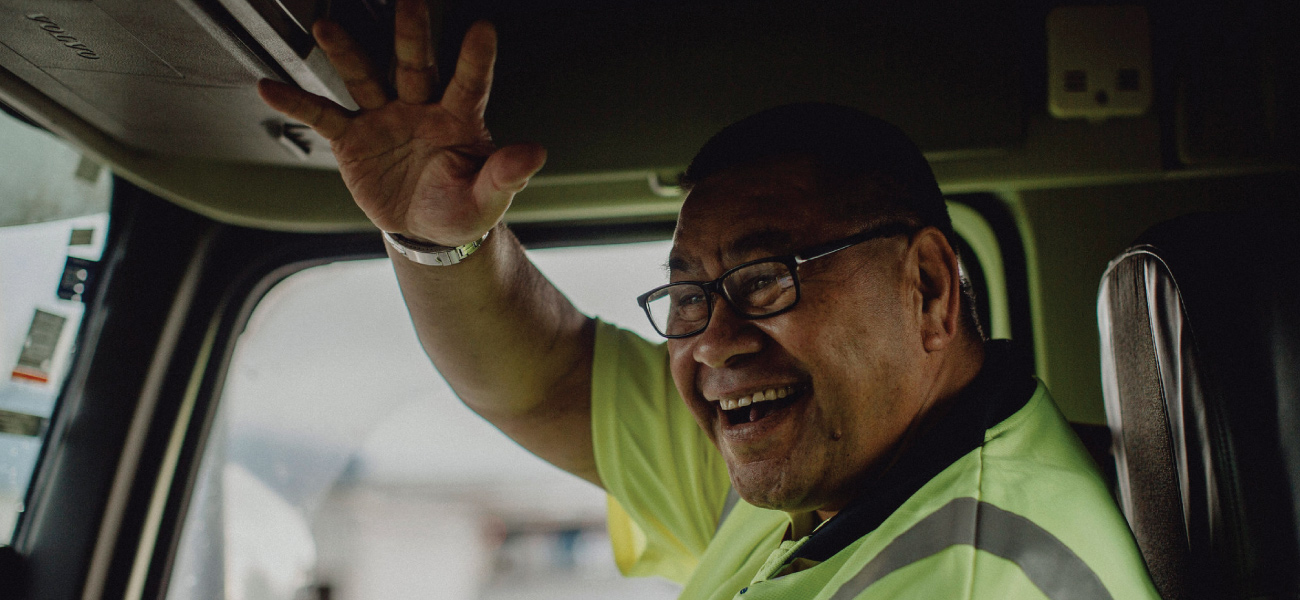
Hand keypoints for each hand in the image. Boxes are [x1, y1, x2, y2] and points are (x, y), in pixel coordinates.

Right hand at [257, 0, 545, 244]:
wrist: (428, 230)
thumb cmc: (463, 206)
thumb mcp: (488, 197)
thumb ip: (506, 173)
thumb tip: (535, 153)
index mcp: (459, 119)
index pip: (471, 83)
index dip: (476, 59)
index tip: (484, 29)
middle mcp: (420, 107)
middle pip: (414, 64)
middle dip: (411, 34)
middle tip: (411, 0)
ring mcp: (383, 117)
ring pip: (364, 77)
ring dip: (346, 52)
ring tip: (325, 26)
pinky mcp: (352, 138)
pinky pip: (322, 116)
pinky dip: (296, 103)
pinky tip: (270, 86)